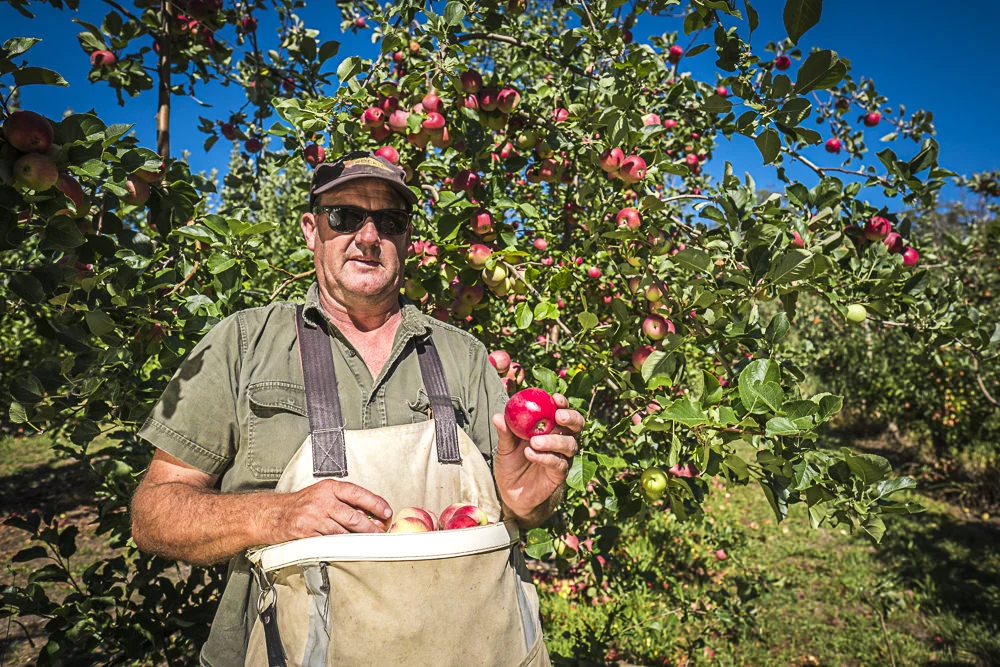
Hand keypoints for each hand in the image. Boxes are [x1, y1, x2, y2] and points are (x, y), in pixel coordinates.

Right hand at [271, 479, 392, 540]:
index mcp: (329, 488)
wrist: (273, 514)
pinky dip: (340, 547)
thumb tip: (368, 515)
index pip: (358, 494)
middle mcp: (322, 501)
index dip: (375, 503)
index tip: (386, 511)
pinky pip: (329, 543)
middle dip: (371, 528)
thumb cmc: (300, 504)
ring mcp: (313, 518)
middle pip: (354, 517)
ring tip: (367, 543)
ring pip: (343, 533)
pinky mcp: (307, 534)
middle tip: (380, 533)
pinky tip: (347, 548)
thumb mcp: (323, 495)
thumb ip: (344, 502)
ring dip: (357, 540)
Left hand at [492, 393, 582, 520]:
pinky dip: (545, 457)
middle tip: (558, 416)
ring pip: (569, 444)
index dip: (562, 403)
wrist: (512, 493)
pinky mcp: (559, 474)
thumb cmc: (510, 465)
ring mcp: (562, 457)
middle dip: (571, 418)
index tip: (555, 398)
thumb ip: (505, 432)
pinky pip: (558, 463)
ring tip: (534, 442)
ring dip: (554, 440)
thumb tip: (498, 416)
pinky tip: (530, 454)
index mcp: (549, 428)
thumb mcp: (505, 447)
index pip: (561, 410)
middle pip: (576, 425)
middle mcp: (560, 440)